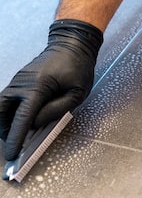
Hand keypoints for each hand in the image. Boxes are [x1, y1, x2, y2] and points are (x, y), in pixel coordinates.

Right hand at [0, 19, 102, 160]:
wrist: (72, 44)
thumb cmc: (79, 67)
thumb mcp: (77, 93)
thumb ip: (57, 109)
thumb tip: (36, 123)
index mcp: (38, 86)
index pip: (23, 117)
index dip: (16, 137)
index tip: (12, 153)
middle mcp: (22, 82)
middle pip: (3, 112)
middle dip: (4, 132)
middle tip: (11, 147)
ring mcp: (19, 79)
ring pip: (2, 105)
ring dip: (4, 122)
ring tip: (12, 136)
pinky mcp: (21, 78)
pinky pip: (8, 97)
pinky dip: (9, 112)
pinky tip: (16, 120)